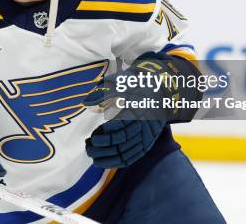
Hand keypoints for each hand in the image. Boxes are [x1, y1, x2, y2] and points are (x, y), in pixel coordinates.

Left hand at [82, 52, 201, 167]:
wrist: (159, 89)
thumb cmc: (135, 84)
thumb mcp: (119, 82)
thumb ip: (102, 93)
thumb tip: (86, 103)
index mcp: (135, 108)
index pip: (119, 126)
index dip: (104, 134)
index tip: (92, 137)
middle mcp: (143, 123)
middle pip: (121, 141)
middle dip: (102, 147)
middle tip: (88, 147)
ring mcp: (147, 135)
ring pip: (127, 152)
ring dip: (108, 157)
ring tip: (93, 156)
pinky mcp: (148, 142)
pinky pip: (133, 157)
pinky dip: (119, 162)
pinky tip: (106, 162)